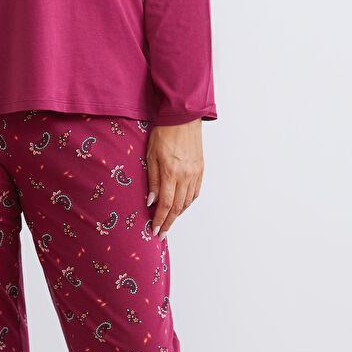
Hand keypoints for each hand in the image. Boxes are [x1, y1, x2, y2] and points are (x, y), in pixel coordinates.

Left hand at [145, 119, 203, 239]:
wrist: (183, 117)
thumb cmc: (163, 133)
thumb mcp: (150, 155)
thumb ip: (152, 180)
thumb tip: (151, 201)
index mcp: (171, 172)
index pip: (166, 204)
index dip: (160, 220)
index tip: (154, 230)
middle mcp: (185, 175)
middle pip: (177, 207)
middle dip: (168, 222)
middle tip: (161, 234)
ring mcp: (195, 173)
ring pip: (187, 201)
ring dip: (177, 214)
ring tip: (168, 222)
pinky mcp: (201, 169)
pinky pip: (195, 192)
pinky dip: (188, 203)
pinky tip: (181, 207)